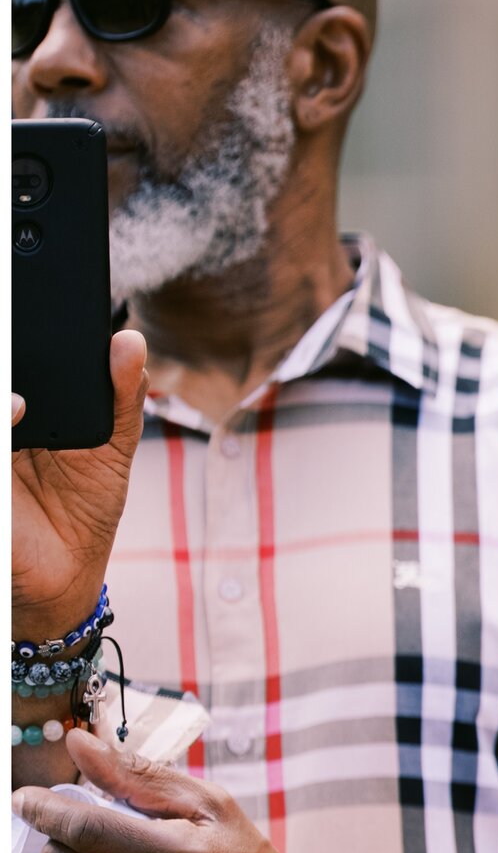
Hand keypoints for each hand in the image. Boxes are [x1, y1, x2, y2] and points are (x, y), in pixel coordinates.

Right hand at [14, 331, 148, 637]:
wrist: (65, 577)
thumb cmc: (82, 507)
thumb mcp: (113, 447)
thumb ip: (121, 396)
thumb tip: (129, 342)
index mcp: (13, 402)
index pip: (13, 350)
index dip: (17, 315)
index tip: (27, 276)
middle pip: (1, 359)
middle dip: (10, 337)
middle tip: (24, 323)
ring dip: (7, 388)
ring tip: (25, 392)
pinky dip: (2, 418)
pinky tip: (16, 409)